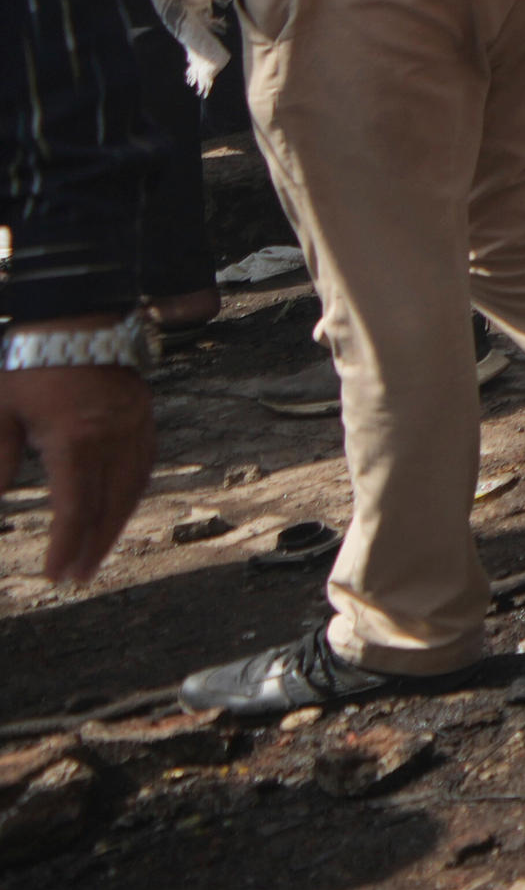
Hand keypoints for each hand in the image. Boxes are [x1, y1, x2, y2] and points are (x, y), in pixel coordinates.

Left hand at [0, 363, 154, 586]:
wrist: (77, 314)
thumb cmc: (31, 361)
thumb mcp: (2, 413)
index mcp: (75, 439)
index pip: (74, 508)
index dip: (64, 545)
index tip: (53, 573)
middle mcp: (112, 437)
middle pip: (107, 506)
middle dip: (91, 545)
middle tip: (77, 575)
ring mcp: (134, 425)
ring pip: (131, 489)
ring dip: (116, 525)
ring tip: (98, 553)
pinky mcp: (143, 415)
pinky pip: (144, 465)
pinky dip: (132, 494)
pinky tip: (120, 509)